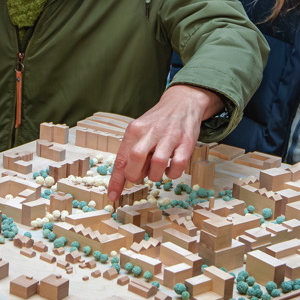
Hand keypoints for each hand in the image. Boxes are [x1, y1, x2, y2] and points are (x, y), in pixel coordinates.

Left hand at [106, 85, 224, 202]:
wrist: (182, 103)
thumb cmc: (158, 122)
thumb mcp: (140, 131)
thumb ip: (132, 152)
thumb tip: (125, 178)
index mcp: (135, 129)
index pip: (121, 158)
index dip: (116, 180)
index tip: (112, 196)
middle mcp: (151, 131)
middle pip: (136, 158)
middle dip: (135, 175)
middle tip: (140, 176)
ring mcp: (170, 136)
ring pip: (157, 164)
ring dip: (155, 175)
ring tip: (156, 171)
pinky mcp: (186, 143)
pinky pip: (178, 165)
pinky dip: (172, 173)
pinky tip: (170, 169)